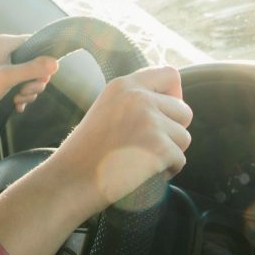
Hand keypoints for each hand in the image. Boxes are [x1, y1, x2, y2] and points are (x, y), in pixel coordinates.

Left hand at [0, 34, 59, 117]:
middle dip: (34, 81)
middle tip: (25, 90)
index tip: (41, 76)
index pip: (36, 43)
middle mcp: (7, 51)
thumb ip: (32, 69)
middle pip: (36, 63)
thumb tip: (56, 63)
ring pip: (31, 77)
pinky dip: (22, 96)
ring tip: (17, 99)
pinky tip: (16, 105)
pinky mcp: (5, 79)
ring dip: (28, 91)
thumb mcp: (8, 77)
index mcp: (6, 43)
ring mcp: (6, 66)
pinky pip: (23, 85)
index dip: (43, 60)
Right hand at [49, 66, 192, 211]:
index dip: (174, 96)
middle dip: (173, 132)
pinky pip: (180, 159)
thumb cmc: (86, 152)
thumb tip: (171, 102)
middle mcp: (138, 97)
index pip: (170, 74)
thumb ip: (134, 101)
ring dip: (169, 153)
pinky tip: (141, 173)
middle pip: (184, 111)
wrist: (70, 180)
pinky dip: (166, 171)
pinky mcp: (158, 146)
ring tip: (140, 160)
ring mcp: (149, 121)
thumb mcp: (105, 109)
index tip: (162, 114)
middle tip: (146, 146)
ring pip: (184, 138)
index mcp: (123, 85)